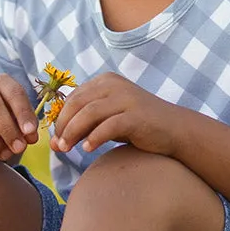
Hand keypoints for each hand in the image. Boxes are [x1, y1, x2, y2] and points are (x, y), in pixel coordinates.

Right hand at [0, 75, 38, 161]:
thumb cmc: (7, 122)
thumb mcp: (20, 121)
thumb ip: (27, 127)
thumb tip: (30, 137)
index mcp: (3, 82)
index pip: (14, 93)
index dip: (23, 113)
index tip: (30, 133)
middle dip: (7, 130)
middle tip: (18, 149)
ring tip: (4, 154)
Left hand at [49, 73, 178, 155]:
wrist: (174, 129)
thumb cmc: (137, 125)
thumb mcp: (108, 119)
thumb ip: (84, 124)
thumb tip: (56, 142)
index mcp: (105, 81)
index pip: (73, 97)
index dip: (60, 118)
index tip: (55, 138)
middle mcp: (114, 85)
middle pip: (77, 103)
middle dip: (63, 126)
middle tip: (58, 146)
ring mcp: (126, 98)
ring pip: (89, 113)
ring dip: (73, 132)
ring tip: (67, 149)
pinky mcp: (137, 115)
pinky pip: (109, 125)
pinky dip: (95, 137)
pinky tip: (88, 149)